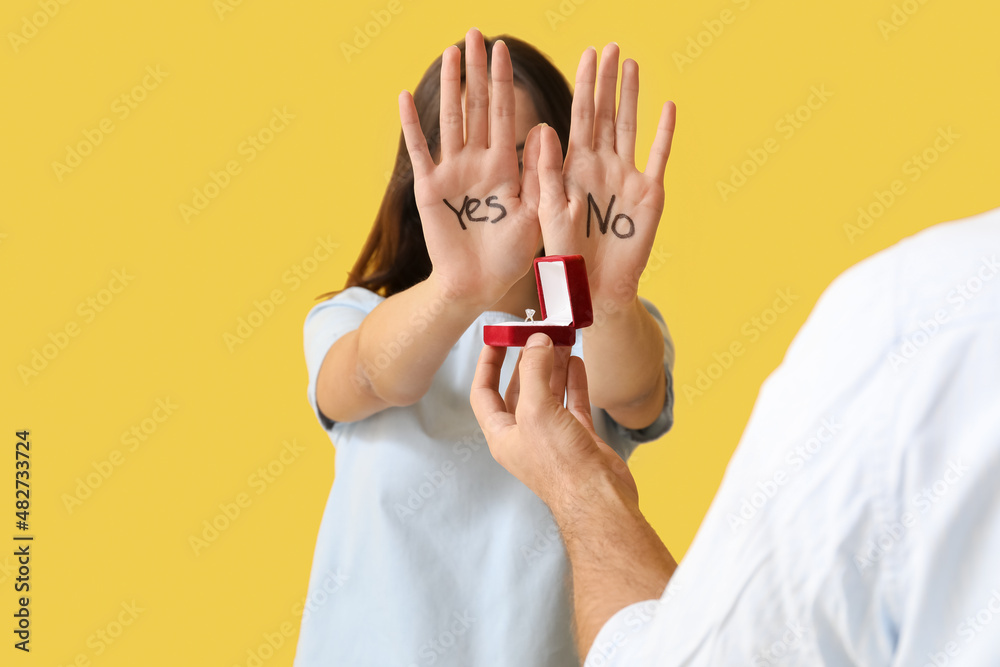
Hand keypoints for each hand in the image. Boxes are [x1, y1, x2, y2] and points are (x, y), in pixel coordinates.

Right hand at [398, 28, 541, 308]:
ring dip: (449, 87)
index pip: (506, 114)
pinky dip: (412, 126)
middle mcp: (479, 162)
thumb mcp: (535, 213)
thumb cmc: (511, 256)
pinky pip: (420, 151)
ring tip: (450, 53)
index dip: (504, 81)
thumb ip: (538, 174)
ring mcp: (452, 173)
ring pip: (451, 120)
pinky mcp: (429, 188)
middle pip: (478, 107)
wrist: (479, 284)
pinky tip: (405, 97)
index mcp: (507, 166)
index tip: (503, 49)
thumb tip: (544, 128)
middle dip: (477, 71)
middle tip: (475, 33)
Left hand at [470, 333, 637, 510]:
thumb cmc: (560, 464)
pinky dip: (573, 381)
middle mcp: (525, 435)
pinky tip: (576, 361)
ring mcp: (553, 436)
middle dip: (527, 361)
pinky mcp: (578, 437)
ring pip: (548, 392)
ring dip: (552, 366)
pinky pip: (572, 402)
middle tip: (535, 334)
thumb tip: (537, 342)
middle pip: (519, 389)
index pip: (484, 393)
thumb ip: (534, 371)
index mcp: (503, 435)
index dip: (487, 365)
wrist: (599, 498)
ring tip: (560, 339)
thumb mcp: (537, 410)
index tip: (495, 339)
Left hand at [537, 43, 675, 307]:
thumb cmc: (565, 255)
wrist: (594, 287)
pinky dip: (664, 133)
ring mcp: (626, 177)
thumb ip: (546, 171)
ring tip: (631, 65)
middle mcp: (601, 166)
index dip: (585, 85)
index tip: (587, 54)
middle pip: (605, 114)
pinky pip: (657, 157)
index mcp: (574, 167)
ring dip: (631, 96)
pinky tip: (667, 107)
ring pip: (629, 127)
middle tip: (611, 46)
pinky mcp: (649, 194)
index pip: (580, 117)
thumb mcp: (549, 210)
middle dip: (607, 81)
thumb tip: (542, 127)